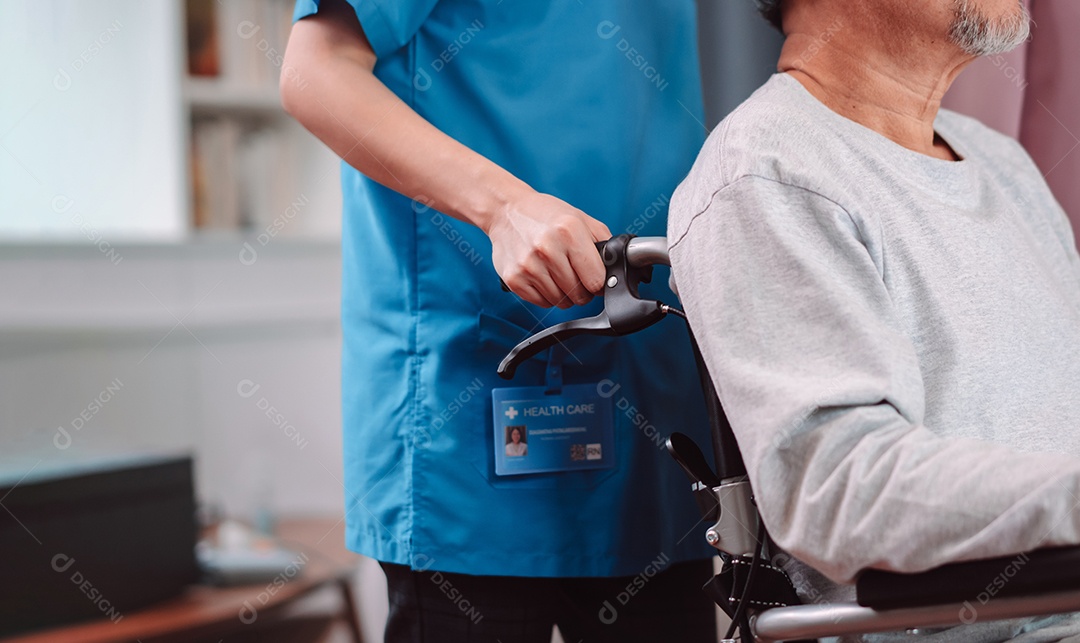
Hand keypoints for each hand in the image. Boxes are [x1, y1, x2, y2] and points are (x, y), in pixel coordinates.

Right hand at [487, 191, 611, 307]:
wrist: (506, 211)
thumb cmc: (545, 215)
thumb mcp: (580, 218)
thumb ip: (603, 242)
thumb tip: (616, 268)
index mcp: (569, 232)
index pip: (596, 280)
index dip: (599, 283)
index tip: (594, 278)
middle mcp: (548, 249)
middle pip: (579, 295)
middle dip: (582, 290)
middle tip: (575, 276)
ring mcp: (528, 266)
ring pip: (561, 302)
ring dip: (564, 294)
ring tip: (557, 274)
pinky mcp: (514, 279)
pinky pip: (542, 303)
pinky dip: (546, 295)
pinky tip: (543, 277)